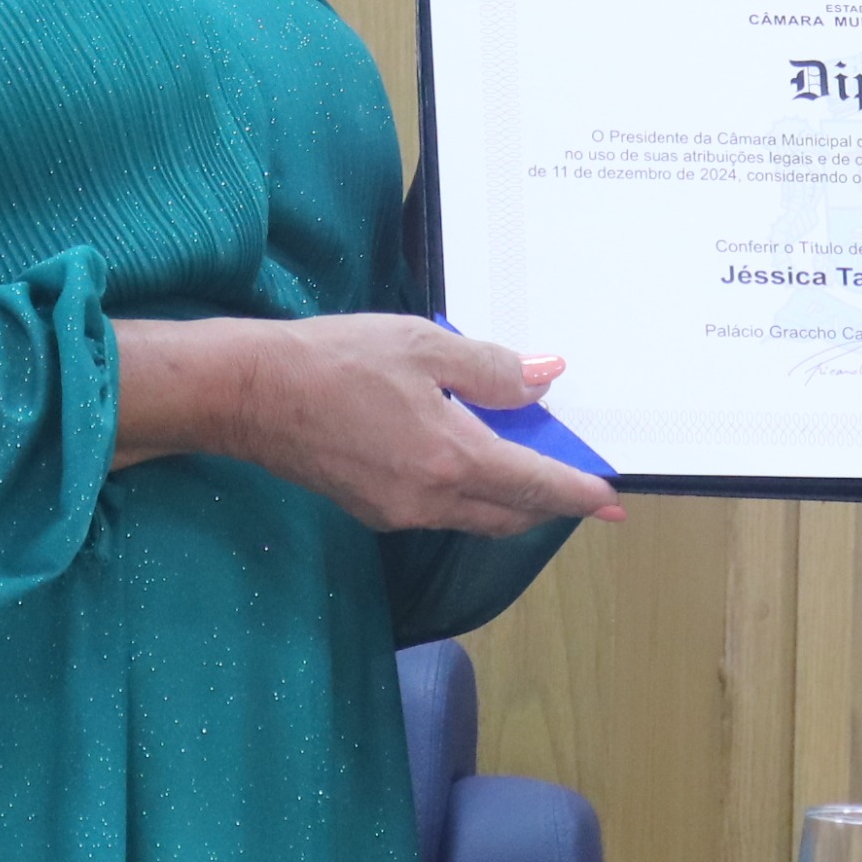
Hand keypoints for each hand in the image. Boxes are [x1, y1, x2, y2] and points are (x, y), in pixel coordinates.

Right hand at [114, 314, 622, 535]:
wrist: (249, 394)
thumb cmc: (334, 359)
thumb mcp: (422, 344)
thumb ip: (489, 366)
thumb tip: (544, 377)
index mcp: (451, 457)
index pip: (537, 485)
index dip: (579, 494)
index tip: (613, 502)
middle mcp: (432, 498)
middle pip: (512, 513)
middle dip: (549, 501)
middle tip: (576, 480)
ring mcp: (400, 512)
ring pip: (477, 517)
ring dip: (509, 499)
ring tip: (526, 463)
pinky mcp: (373, 511)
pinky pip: (442, 511)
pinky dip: (469, 493)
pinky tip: (464, 458)